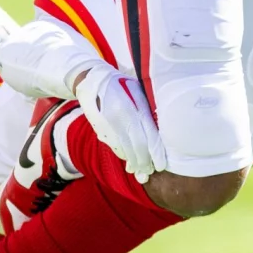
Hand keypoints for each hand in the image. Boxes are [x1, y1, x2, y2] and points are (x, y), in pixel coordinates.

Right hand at [74, 63, 166, 182]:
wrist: (90, 79)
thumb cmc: (121, 83)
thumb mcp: (137, 89)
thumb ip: (147, 108)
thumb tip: (162, 127)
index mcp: (130, 108)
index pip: (146, 136)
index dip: (155, 153)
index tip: (161, 165)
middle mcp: (118, 119)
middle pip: (135, 148)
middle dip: (145, 163)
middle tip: (151, 172)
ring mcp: (107, 127)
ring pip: (123, 150)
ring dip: (134, 163)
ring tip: (142, 172)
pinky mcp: (100, 130)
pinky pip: (114, 147)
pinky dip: (124, 156)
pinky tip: (130, 163)